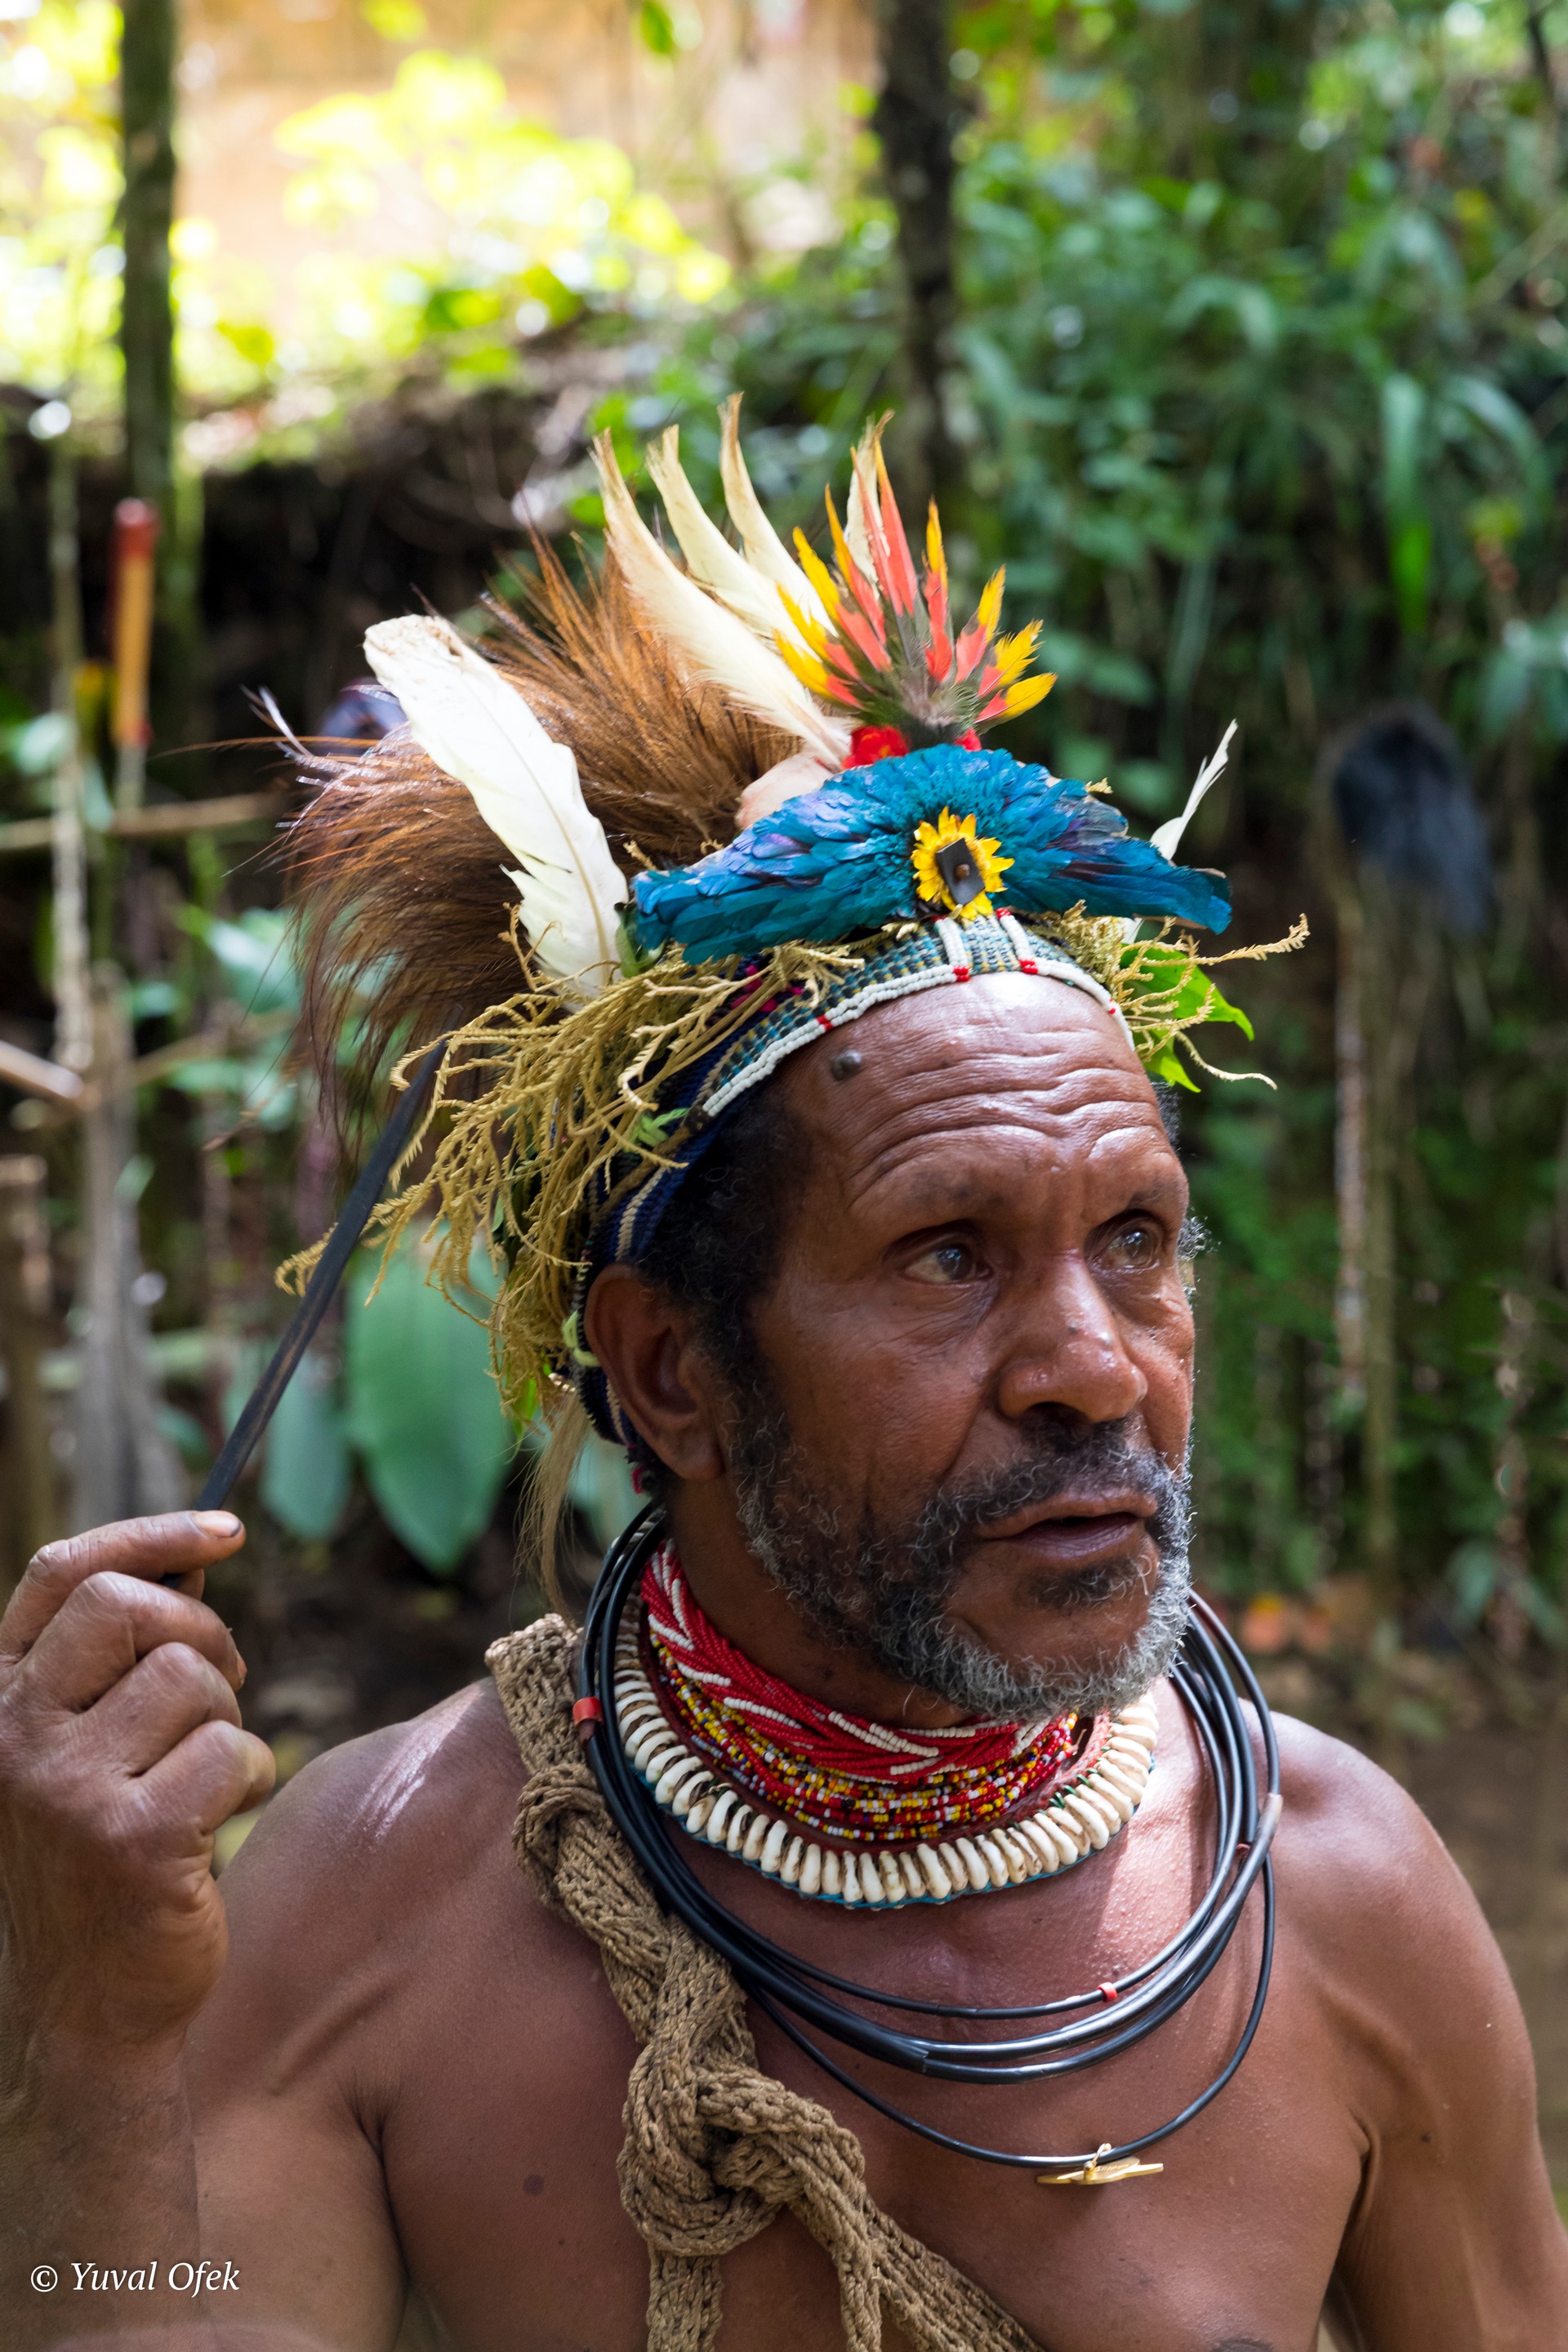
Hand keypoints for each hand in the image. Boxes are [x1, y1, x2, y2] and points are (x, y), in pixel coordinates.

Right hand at [0, 1512, 274, 2049]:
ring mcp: (64, 1788)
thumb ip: (119, 1660)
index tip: (225, 1527)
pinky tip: (219, 1821)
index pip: (62, 1573)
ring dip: (229, 1719)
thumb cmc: (102, 1859)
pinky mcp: (130, 1839)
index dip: (150, 1533)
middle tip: (223, 1685)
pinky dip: (250, 1775)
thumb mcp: (84, 1747)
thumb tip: (197, 1555)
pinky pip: (231, 1749)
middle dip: (203, 1631)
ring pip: (192, 1678)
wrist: (85, 2008)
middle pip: (128, 1607)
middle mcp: (13, 1736)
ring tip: (205, 1776)